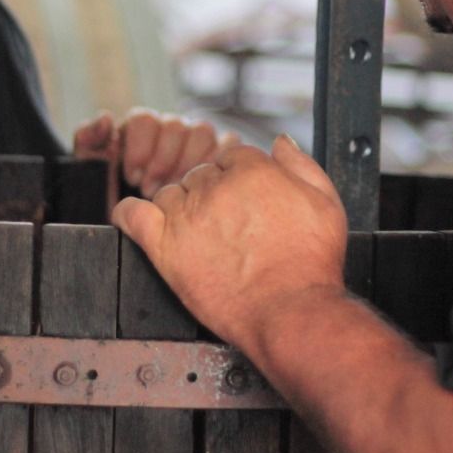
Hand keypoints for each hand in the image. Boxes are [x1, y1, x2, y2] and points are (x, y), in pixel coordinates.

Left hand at [72, 109, 239, 197]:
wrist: (134, 234)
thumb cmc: (115, 203)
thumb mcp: (91, 174)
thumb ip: (89, 140)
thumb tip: (106, 118)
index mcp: (138, 132)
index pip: (144, 120)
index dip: (138, 147)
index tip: (131, 177)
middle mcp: (168, 133)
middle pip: (175, 125)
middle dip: (162, 160)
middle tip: (150, 188)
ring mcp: (195, 144)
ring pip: (202, 131)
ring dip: (188, 162)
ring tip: (175, 189)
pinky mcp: (219, 157)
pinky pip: (228, 143)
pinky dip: (217, 162)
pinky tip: (201, 187)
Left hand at [111, 134, 347, 351]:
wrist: (289, 311)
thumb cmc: (309, 263)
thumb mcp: (325, 202)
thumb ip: (300, 164)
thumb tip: (280, 141)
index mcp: (252, 170)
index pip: (230, 157)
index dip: (237, 180)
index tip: (243, 203)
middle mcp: (215, 187)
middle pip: (199, 174)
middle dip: (211, 195)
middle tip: (227, 227)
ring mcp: (186, 216)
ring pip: (169, 193)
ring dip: (179, 207)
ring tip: (199, 236)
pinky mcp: (165, 247)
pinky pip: (133, 215)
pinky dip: (128, 212)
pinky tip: (134, 217)